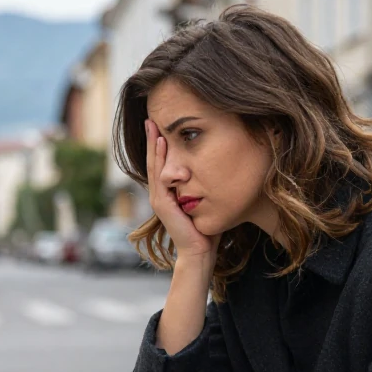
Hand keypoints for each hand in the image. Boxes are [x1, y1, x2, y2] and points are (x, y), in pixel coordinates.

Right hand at [145, 119, 217, 261]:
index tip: (161, 127)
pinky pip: (160, 176)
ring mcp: (159, 199)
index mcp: (169, 194)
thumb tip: (222, 172)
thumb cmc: (207, 232)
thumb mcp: (206, 203)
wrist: (201, 253)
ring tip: (152, 125)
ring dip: (152, 144)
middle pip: (153, 161)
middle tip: (149, 118)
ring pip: (154, 165)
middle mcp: (160, 195)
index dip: (160, 146)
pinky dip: (159, 158)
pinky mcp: (163, 204)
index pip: (162, 165)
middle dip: (151, 139)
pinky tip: (162, 143)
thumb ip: (207, 189)